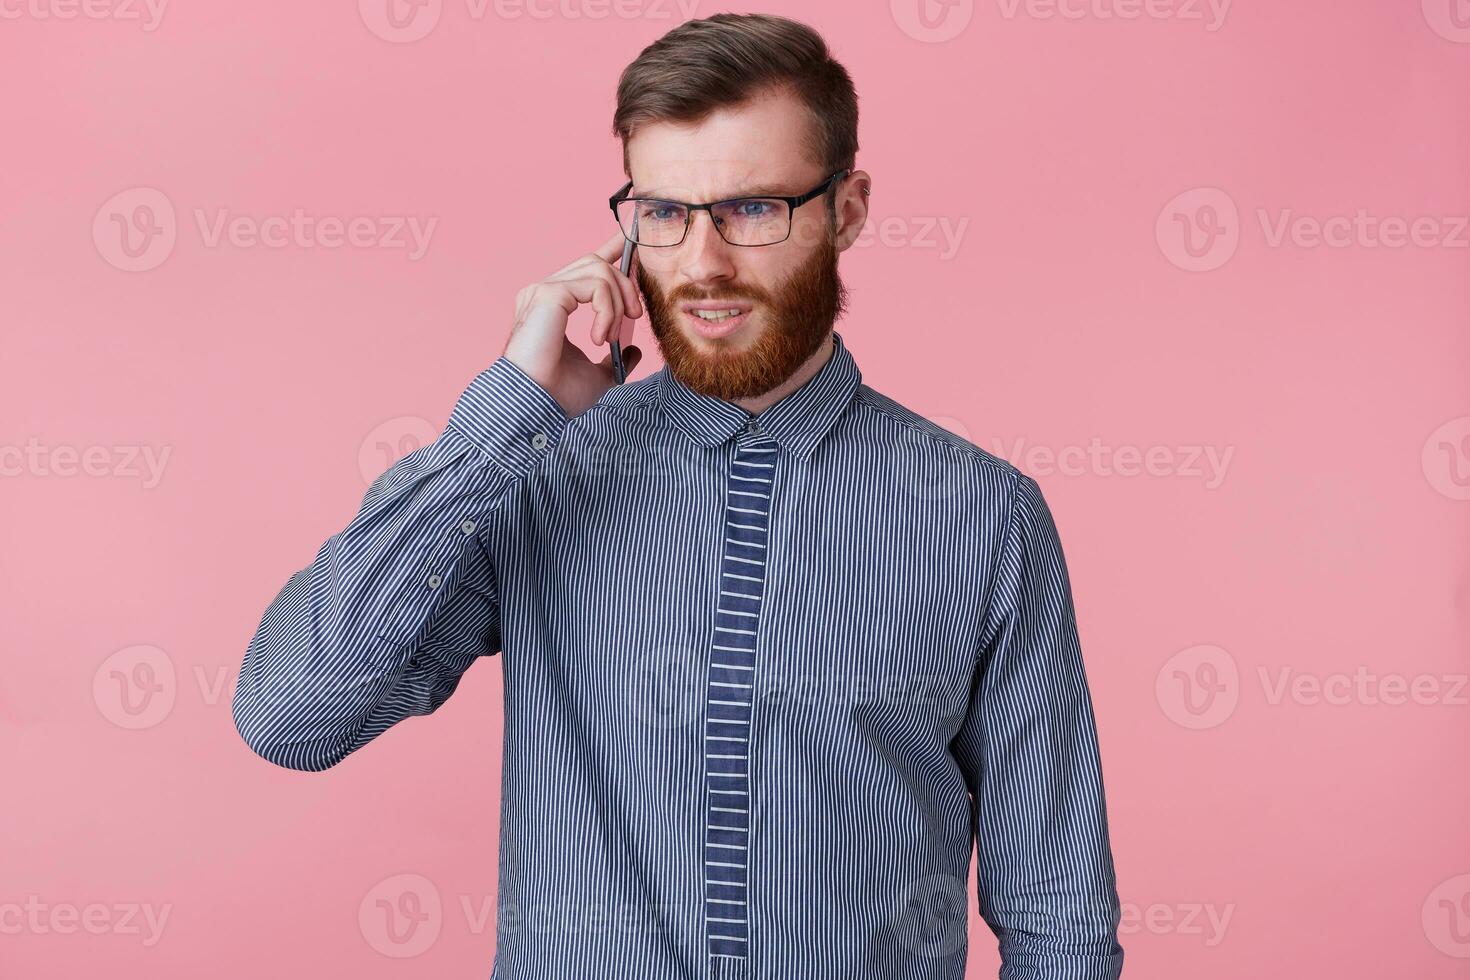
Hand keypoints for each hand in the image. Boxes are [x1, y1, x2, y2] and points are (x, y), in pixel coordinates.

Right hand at [503, 231, 645, 416]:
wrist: (536, 405)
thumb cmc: (557, 394)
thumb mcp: (597, 377)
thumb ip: (614, 360)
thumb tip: (633, 351)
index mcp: (554, 306)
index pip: (585, 268)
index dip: (611, 249)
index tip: (631, 239)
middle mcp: (546, 293)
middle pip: (596, 263)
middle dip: (625, 283)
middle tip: (635, 315)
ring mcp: (545, 290)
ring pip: (599, 270)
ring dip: (616, 303)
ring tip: (610, 337)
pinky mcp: (548, 294)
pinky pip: (594, 285)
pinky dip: (606, 310)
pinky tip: (599, 337)